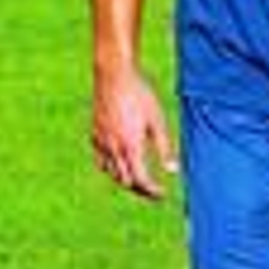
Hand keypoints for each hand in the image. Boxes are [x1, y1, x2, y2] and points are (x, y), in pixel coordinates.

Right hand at [91, 66, 178, 200]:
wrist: (114, 74)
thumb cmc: (139, 94)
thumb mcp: (157, 120)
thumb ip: (164, 147)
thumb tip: (173, 171)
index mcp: (131, 146)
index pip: (141, 181)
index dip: (152, 192)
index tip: (162, 194)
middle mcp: (114, 148)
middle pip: (125, 181)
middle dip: (140, 189)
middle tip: (152, 189)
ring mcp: (101, 140)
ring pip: (111, 173)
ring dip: (125, 179)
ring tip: (137, 177)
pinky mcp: (94, 132)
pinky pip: (100, 159)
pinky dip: (110, 166)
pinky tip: (119, 161)